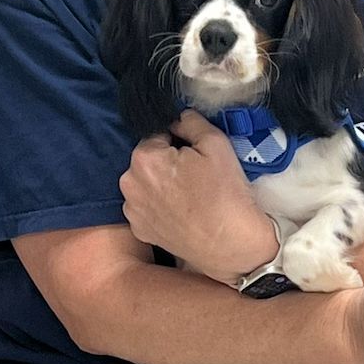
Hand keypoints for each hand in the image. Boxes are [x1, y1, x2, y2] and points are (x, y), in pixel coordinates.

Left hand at [119, 112, 275, 281]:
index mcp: (144, 159)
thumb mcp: (216, 143)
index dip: (178, 141)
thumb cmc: (226, 194)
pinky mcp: (140, 231)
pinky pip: (147, 207)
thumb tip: (178, 118)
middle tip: (196, 176)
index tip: (196, 156)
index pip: (156, 134)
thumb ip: (191, 121)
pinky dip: (160, 207)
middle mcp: (129, 184)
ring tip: (190, 196)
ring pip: (146, 184)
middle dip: (167, 163)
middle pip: (148, 160)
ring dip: (161, 184)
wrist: (233, 245)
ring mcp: (133, 211)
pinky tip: (182, 213)